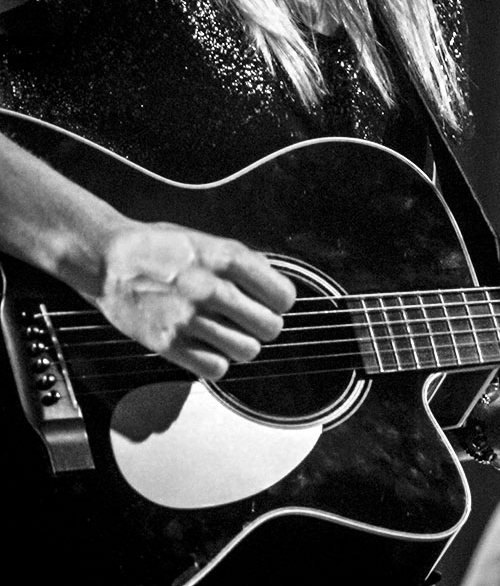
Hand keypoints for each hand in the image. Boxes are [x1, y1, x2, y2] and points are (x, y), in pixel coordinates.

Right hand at [89, 222, 296, 379]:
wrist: (107, 260)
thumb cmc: (157, 248)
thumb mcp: (207, 240)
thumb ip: (243, 261)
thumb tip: (273, 281)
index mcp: (226, 259)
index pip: (283, 295)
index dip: (279, 302)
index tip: (270, 302)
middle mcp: (211, 288)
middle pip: (270, 327)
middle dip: (263, 326)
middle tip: (248, 321)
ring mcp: (190, 318)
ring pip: (247, 350)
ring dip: (240, 345)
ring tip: (225, 333)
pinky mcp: (169, 342)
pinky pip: (216, 368)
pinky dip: (216, 361)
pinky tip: (206, 346)